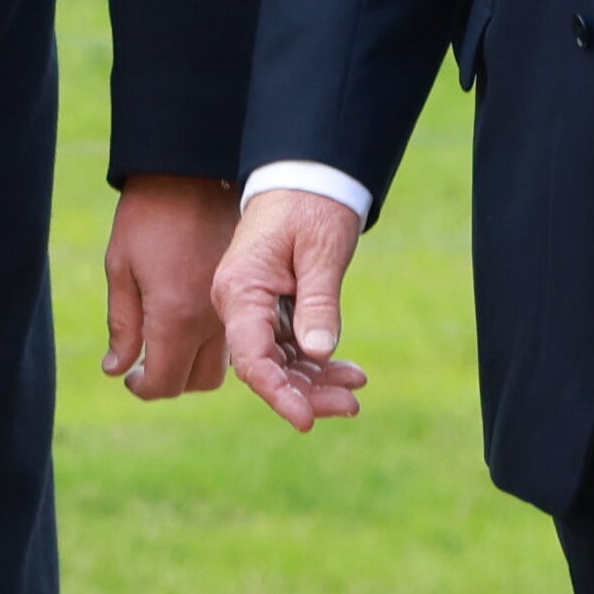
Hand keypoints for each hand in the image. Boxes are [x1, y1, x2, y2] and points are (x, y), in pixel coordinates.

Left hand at [95, 174, 238, 399]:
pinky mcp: (246, 294)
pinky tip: (193, 320)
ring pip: (223, 365)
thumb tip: (118, 368)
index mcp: (176, 317)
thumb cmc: (148, 215)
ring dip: (196, 364)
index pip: (165, 383)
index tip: (130, 377)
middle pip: (199, 382)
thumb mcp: (121, 267)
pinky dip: (215, 343)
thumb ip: (123, 325)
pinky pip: (234, 337)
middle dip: (172, 380)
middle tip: (149, 361)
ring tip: (171, 341)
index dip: (144, 388)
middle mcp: (211, 321)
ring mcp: (232, 308)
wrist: (195, 172)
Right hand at [215, 184, 366, 427]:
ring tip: (354, 391)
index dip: (278, 394)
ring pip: (280, 362)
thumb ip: (319, 303)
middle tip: (350, 406)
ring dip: (315, 382)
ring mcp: (253, 309)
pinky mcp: (271, 309)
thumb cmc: (311, 205)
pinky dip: (318, 362)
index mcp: (240, 292)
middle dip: (306, 393)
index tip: (306, 419)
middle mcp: (238, 305)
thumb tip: (319, 354)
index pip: (252, 358)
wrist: (305, 174)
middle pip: (267, 367)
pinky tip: (349, 373)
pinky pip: (290, 347)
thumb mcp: (322, 252)